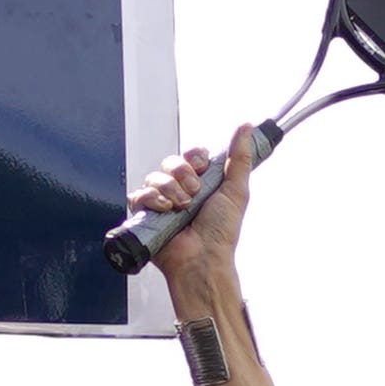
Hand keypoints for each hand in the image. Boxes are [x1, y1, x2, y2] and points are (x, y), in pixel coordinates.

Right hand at [128, 130, 264, 313]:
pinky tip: (165, 210)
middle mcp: (180, 190)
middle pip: (171, 162)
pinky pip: (138, 195)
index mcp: (202, 183)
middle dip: (182, 174)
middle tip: (194, 192)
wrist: (202, 258)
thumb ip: (240, 157)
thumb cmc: (220, 231)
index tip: (203, 167)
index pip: (191, 155)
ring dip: (170, 189)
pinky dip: (151, 199)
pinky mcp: (145, 215)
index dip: (194, 157)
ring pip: (155, 177)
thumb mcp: (236, 190)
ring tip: (182, 207)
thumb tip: (245, 127)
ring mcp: (162, 203)